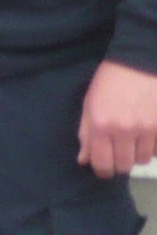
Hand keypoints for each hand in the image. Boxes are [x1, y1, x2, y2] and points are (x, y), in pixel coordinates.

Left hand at [80, 60, 156, 177]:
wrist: (138, 63)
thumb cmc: (108, 82)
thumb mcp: (89, 105)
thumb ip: (86, 134)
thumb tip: (84, 160)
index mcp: (101, 125)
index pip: (102, 164)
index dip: (102, 171)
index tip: (104, 168)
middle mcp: (124, 130)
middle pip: (124, 166)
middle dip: (119, 162)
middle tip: (117, 151)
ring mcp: (147, 129)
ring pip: (143, 160)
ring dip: (136, 154)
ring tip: (132, 140)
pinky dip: (152, 148)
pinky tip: (146, 136)